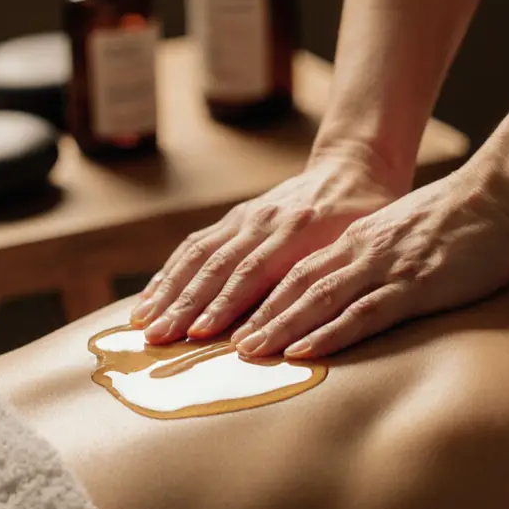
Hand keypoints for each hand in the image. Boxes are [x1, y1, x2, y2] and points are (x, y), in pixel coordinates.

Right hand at [131, 151, 404, 342]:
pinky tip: (151, 298)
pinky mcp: (234, 218)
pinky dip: (170, 273)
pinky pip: (196, 244)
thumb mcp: (360, 243)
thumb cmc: (365, 217)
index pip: (254, 270)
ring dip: (168, 291)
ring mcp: (245, 217)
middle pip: (217, 266)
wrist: (353, 169)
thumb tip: (307, 322)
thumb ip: (330, 275)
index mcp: (299, 229)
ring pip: (198, 254)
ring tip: (143, 324)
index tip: (202, 334)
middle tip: (158, 339)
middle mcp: (265, 221)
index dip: (226, 303)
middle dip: (184, 305)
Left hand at [229, 168, 508, 359]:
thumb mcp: (405, 233)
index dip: (257, 296)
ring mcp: (386, 266)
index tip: (229, 320)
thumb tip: (358, 281)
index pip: (295, 271)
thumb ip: (379, 254)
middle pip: (294, 285)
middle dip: (253, 315)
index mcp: (358, 240)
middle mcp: (361, 250)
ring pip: (318, 298)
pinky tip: (305, 351)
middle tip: (219, 343)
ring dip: (279, 326)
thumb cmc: (461, 217)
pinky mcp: (415, 284)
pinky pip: (364, 313)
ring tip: (247, 352)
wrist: (500, 192)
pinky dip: (329, 333)